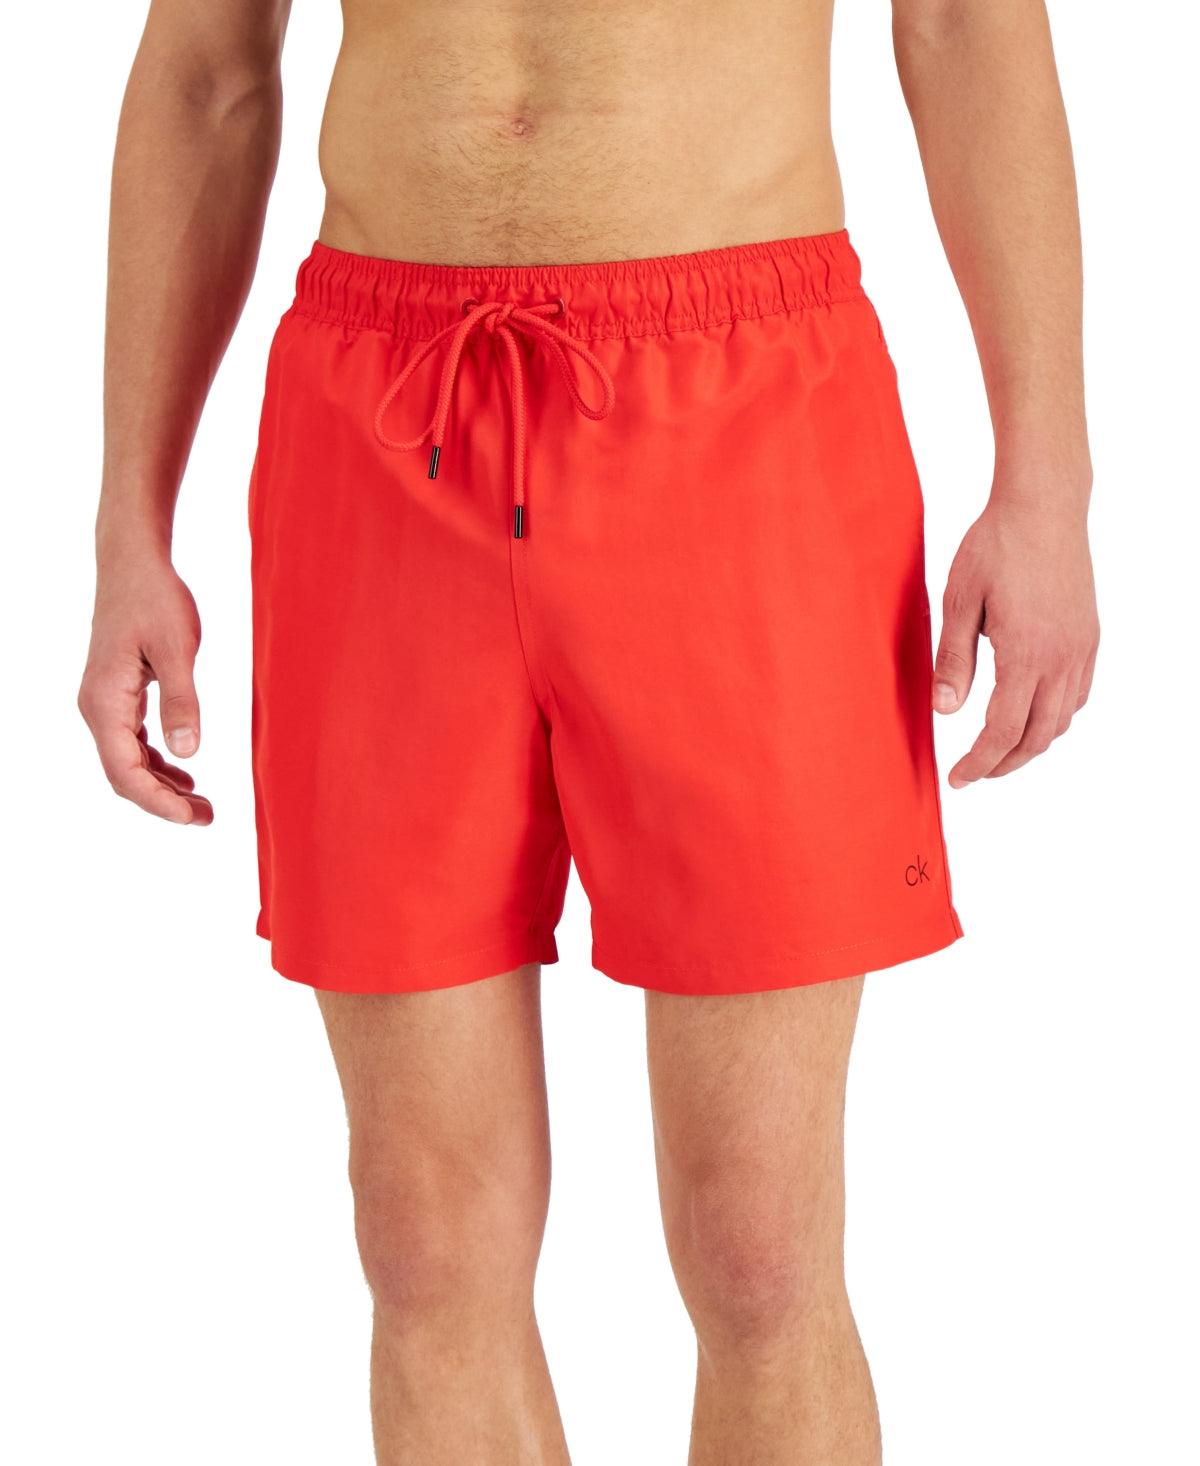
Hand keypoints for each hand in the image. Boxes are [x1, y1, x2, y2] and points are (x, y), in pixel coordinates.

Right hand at [78, 549, 213, 823]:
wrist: (133, 563)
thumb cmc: (154, 599)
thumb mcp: (176, 650)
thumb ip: (182, 702)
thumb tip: (188, 753)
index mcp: (105, 702)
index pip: (125, 771)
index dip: (158, 802)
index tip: (193, 818)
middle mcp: (97, 708)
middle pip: (123, 774)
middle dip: (162, 802)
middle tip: (207, 818)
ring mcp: (105, 703)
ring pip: (128, 761)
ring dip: (162, 786)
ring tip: (201, 804)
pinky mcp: (118, 695)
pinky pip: (132, 742)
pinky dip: (157, 762)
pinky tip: (185, 772)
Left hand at [932, 499, 1098, 787]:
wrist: (1044, 505)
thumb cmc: (995, 546)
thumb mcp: (958, 602)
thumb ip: (953, 660)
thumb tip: (946, 710)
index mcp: (1025, 655)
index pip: (1002, 732)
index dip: (979, 763)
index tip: (957, 778)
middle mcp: (1061, 659)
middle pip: (1036, 737)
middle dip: (1003, 764)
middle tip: (973, 773)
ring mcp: (1080, 649)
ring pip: (1061, 720)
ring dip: (1030, 744)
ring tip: (999, 751)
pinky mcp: (1089, 637)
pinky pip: (1077, 695)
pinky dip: (1054, 718)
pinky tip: (1031, 715)